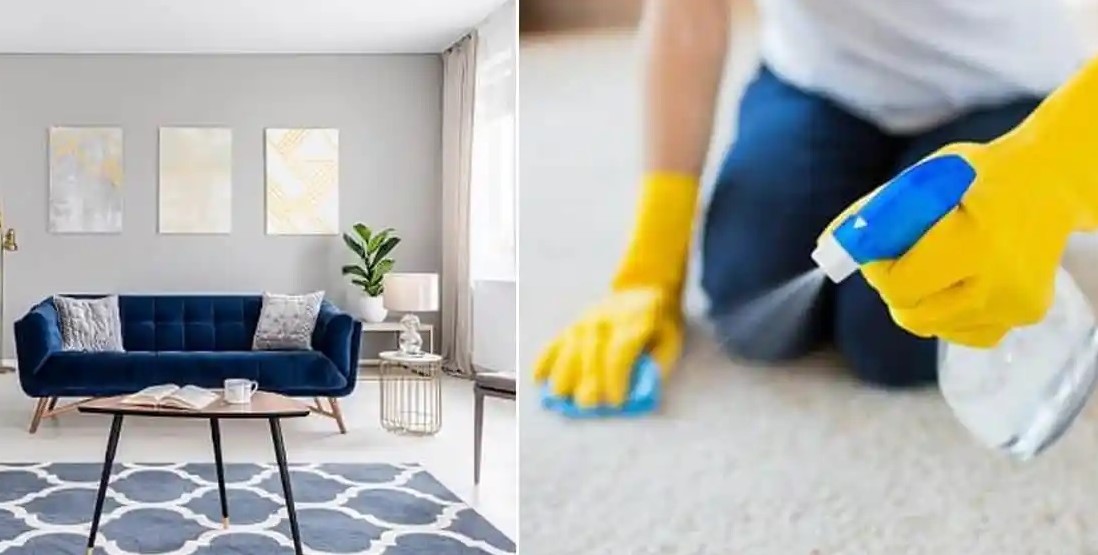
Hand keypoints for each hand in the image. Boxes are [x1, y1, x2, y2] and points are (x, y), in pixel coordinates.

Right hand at [534, 286, 682, 408]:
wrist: (643, 286)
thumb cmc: (660, 321)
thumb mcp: (671, 339)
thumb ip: (657, 365)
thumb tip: (638, 391)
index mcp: (634, 323)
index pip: (618, 354)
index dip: (615, 379)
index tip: (617, 401)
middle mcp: (605, 320)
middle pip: (591, 355)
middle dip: (589, 383)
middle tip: (589, 406)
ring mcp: (585, 321)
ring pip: (569, 350)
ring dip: (564, 376)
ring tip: (561, 398)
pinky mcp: (572, 324)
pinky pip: (554, 342)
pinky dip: (544, 360)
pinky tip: (538, 378)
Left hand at [827, 142, 1077, 347]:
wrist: (1050, 182)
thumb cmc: (976, 176)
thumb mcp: (922, 179)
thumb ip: (872, 214)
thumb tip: (826, 248)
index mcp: (976, 240)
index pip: (900, 285)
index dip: (876, 270)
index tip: (875, 251)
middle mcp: (1003, 280)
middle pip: (911, 314)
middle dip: (893, 286)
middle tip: (902, 256)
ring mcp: (1017, 304)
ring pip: (931, 326)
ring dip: (918, 299)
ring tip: (938, 259)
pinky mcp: (1026, 316)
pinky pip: (961, 332)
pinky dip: (947, 311)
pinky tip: (961, 278)